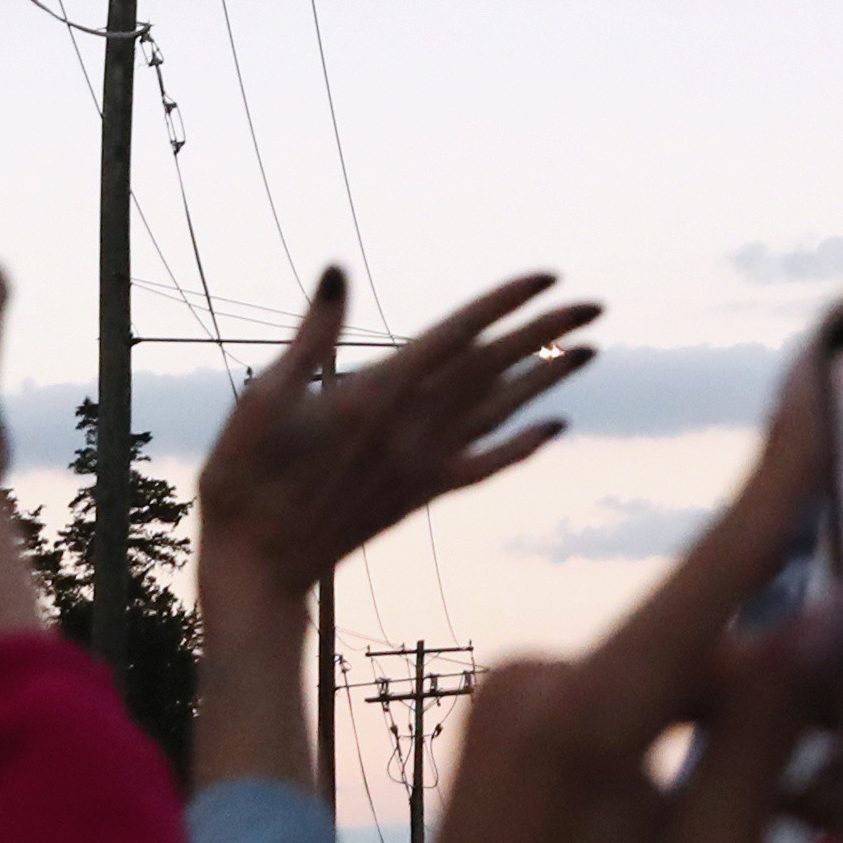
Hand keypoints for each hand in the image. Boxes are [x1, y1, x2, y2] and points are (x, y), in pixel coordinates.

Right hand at [197, 267, 597, 608]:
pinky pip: (487, 467)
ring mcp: (423, 464)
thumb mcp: (265, 398)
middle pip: (494, 367)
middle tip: (596, 303)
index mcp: (376, 394)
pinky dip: (523, 446)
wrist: (255, 570)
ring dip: (547, 379)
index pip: (458, 333)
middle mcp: (413, 426)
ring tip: (590, 350)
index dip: (505, 302)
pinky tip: (555, 428)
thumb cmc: (246, 478)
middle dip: (546, 332)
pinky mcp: (424, 495)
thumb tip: (338, 273)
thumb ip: (312, 335)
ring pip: (500, 412)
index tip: (548, 276)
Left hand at [268, 363, 823, 842]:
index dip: (781, 475)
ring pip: (670, 683)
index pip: (716, 566)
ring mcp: (516, 693)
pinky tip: (692, 839)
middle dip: (779, 703)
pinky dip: (676, 754)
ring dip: (727, 742)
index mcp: (593, 710)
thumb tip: (824, 610)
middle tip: (834, 801)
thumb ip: (767, 730)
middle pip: (708, 647)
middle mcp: (542, 675)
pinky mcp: (507, 721)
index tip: (818, 383)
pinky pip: (626, 710)